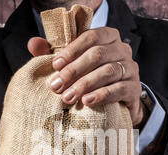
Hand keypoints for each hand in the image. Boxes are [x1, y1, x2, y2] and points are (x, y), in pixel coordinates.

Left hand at [27, 27, 143, 125]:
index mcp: (108, 37)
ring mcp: (131, 68)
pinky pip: (119, 89)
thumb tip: (33, 44)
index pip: (90, 36)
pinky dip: (101, 95)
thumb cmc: (92, 79)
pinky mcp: (134, 88)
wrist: (118, 104)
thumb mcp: (73, 65)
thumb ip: (55, 54)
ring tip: (68, 97)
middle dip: (74, 71)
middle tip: (56, 86)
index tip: (55, 65)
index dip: (71, 50)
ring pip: (107, 71)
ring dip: (84, 84)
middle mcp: (122, 49)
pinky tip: (87, 101)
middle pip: (97, 54)